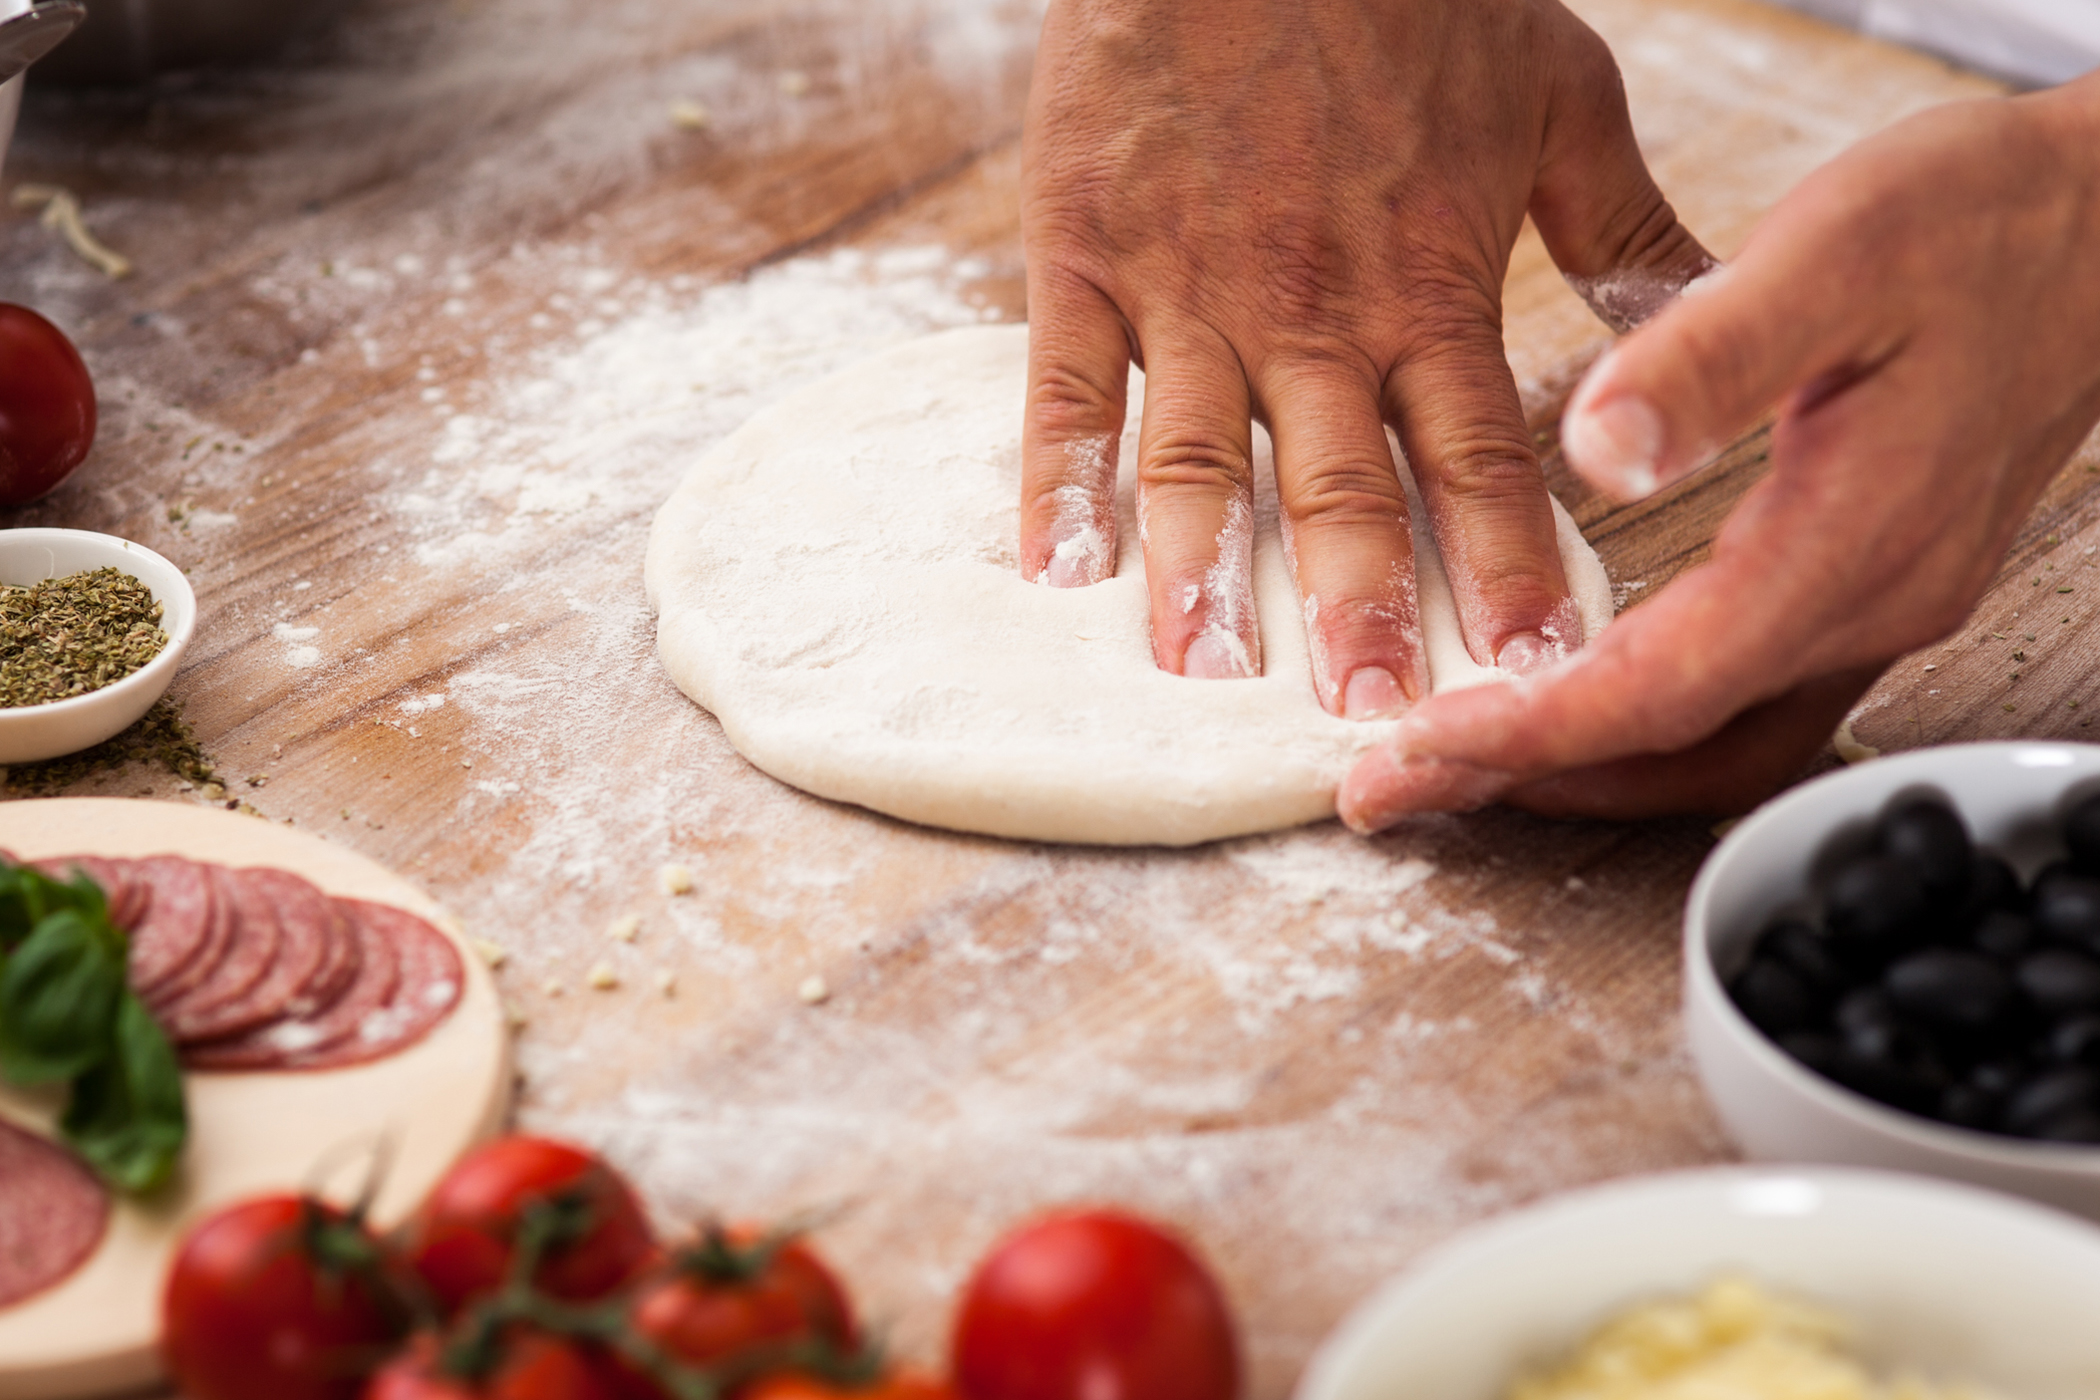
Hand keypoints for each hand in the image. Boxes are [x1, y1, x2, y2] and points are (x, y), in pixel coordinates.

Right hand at [1017, 0, 1712, 714]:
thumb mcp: (1555, 90)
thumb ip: (1623, 221)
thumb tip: (1710, 305)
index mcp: (1424, 285)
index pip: (1480, 461)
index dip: (1508, 575)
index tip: (1535, 679)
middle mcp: (1311, 312)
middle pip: (1342, 490)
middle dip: (1364, 616)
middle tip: (1378, 725)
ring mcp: (1188, 289)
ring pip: (1199, 459)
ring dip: (1204, 576)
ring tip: (1206, 680)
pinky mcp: (1084, 253)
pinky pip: (1064, 385)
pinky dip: (1057, 477)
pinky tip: (1053, 570)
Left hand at [1339, 71, 2099, 824]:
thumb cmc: (1981, 225)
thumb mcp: (1836, 251)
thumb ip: (1713, 357)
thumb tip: (1597, 452)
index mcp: (1849, 541)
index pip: (1665, 689)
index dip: (1534, 735)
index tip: (1418, 750)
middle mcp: (1869, 604)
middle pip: (1677, 750)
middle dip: (1525, 780)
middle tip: (1387, 789)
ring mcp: (1878, 609)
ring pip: (1715, 747)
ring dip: (1583, 771)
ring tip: (1455, 765)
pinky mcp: (1872, 588)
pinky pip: (1743, 702)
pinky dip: (1642, 725)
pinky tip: (1572, 701)